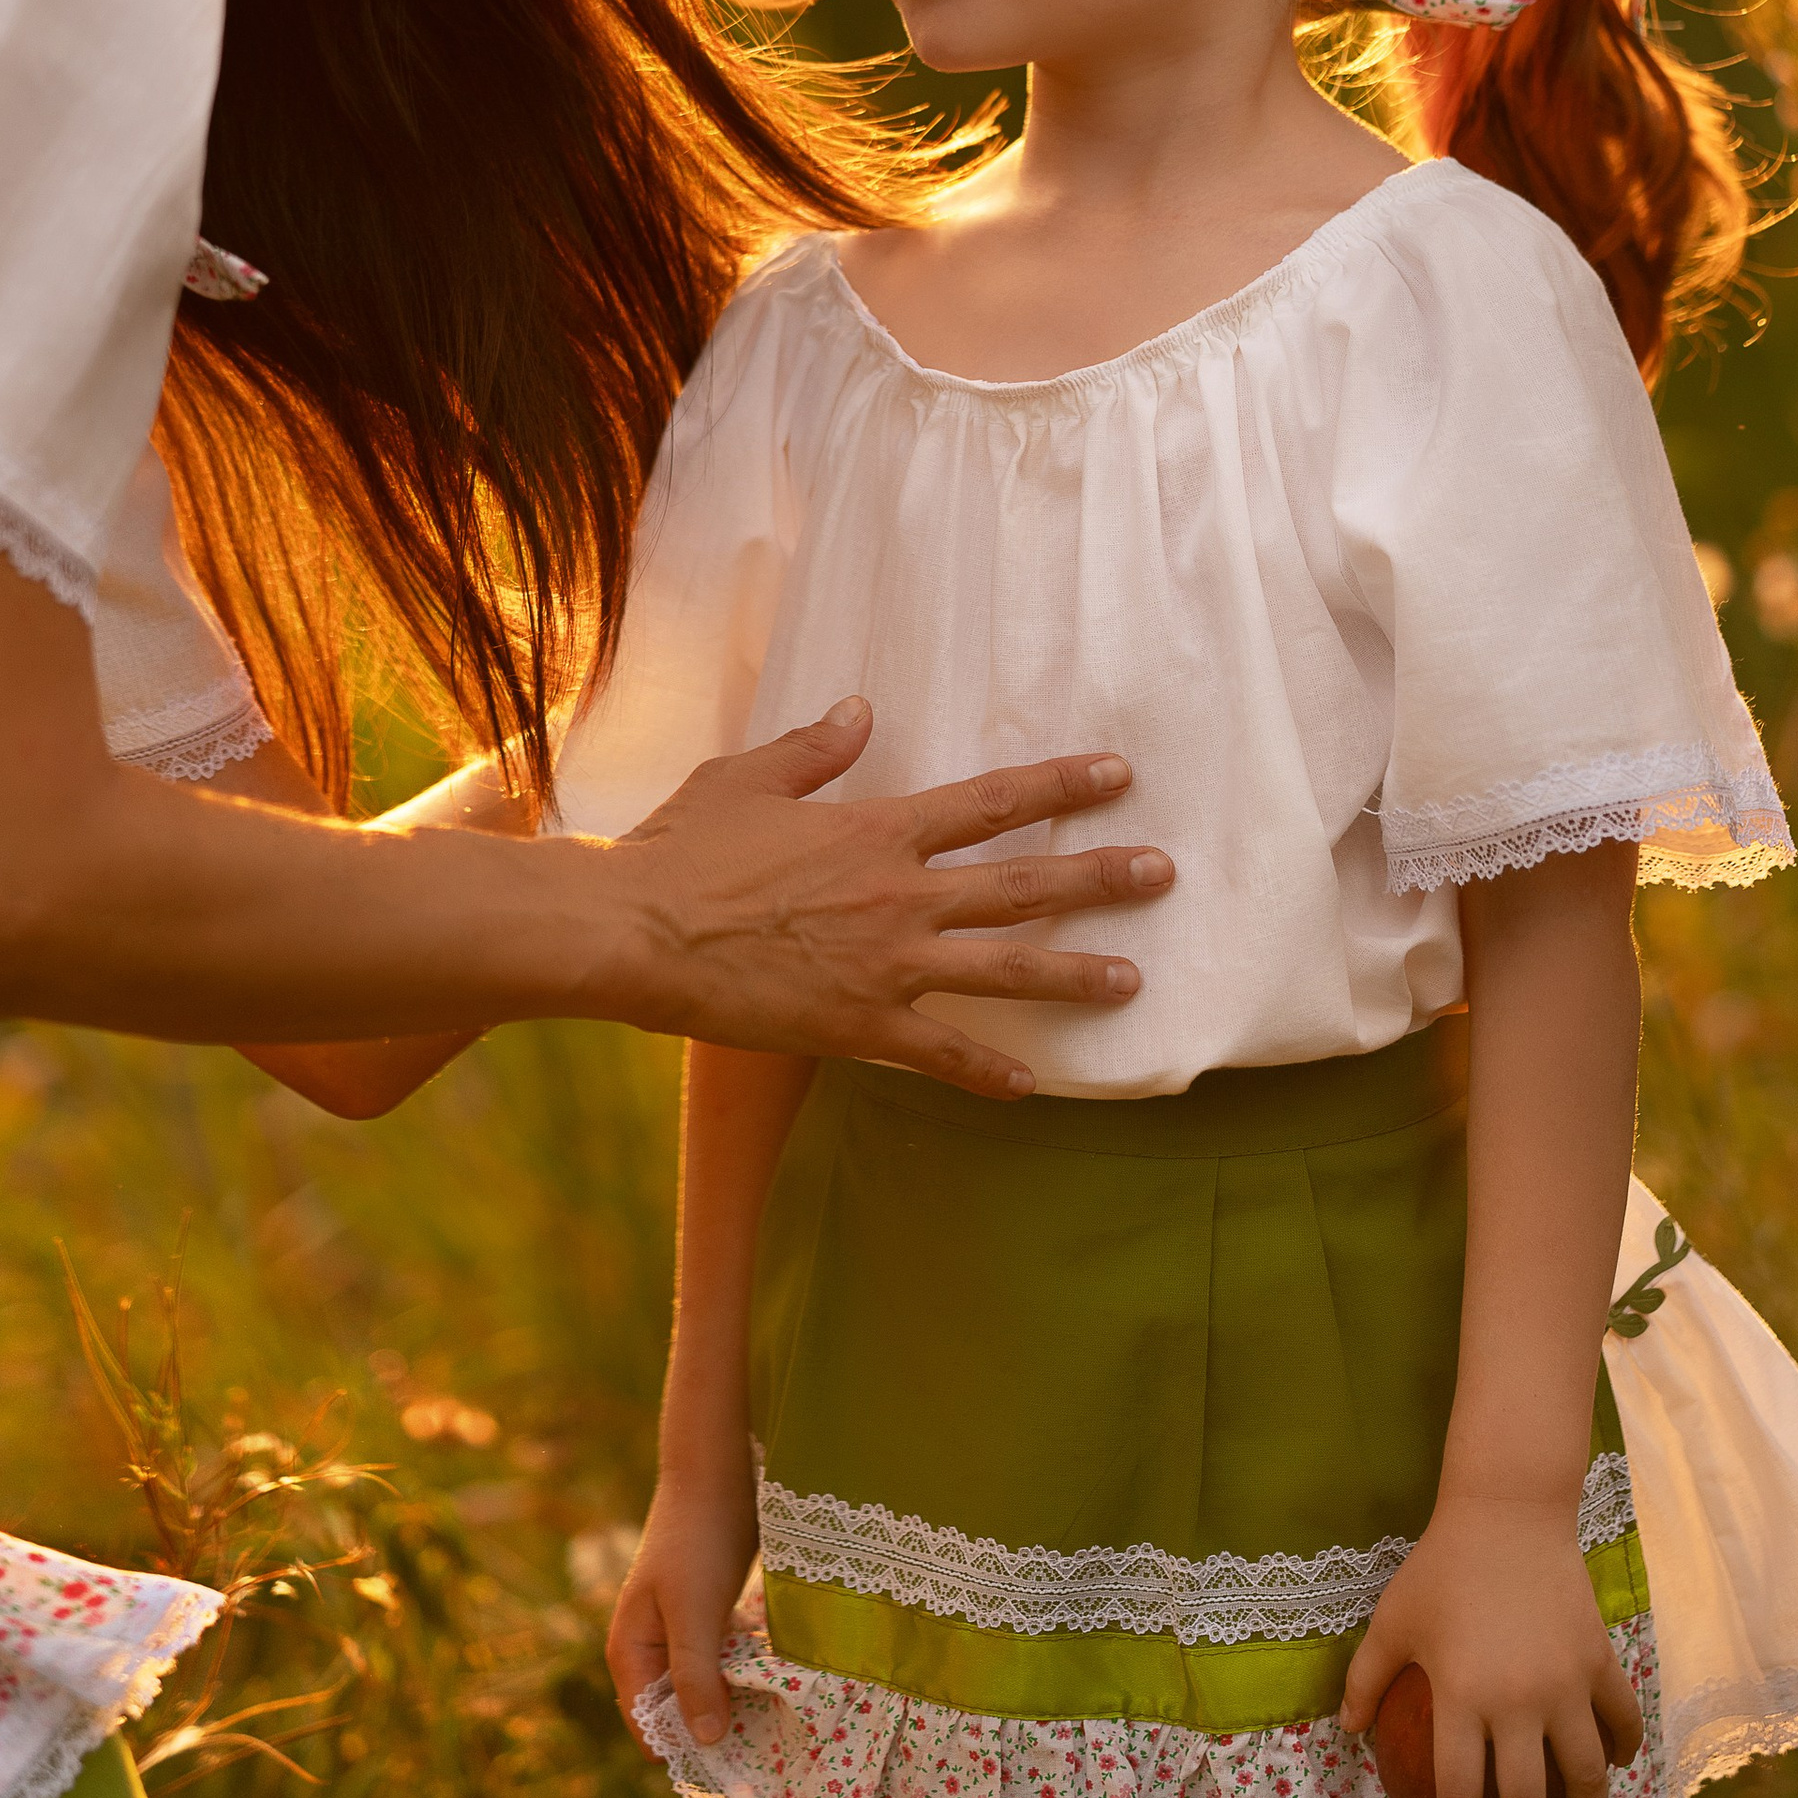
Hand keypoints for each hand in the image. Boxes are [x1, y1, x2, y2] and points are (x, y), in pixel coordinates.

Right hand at [608, 1464, 760, 1749]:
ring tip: (769, 1710)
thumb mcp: (694, 1612)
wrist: (718, 1472)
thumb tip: (705, 1741)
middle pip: (675, 1714)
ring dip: (730, 1702)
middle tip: (759, 1734)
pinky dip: (739, 1676)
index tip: (733, 1755)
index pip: (649, 1729)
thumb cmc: (697, 1540)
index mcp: (629, 1652)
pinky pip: (719, 1665)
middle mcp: (648, 1649)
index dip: (686, 1746)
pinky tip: (769, 1680)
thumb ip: (694, 1675)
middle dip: (711, 1727)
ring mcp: (677, 1634)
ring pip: (701, 1689)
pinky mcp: (706, 1619)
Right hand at [611, 698, 1173, 1096]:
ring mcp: (885, 965)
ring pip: (1003, 970)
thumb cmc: (684, 847)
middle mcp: (899, 895)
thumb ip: (813, 748)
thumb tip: (861, 711)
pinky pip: (940, 1054)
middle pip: (1022, 884)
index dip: (1060, 784)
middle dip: (1099, 877)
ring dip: (1073, 975)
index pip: (992, 801)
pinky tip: (1031, 1087)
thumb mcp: (748, 777)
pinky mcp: (858, 1026)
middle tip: (1162, 874)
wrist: (636, 931)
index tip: (1118, 773)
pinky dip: (987, 1072)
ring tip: (1132, 980)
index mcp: (877, 829)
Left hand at [1340, 1495, 1640, 1797]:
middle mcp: (1517, 1700)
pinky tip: (1615, 1763)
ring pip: (1587, 1776)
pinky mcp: (1599, 1661)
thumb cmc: (1442, 1566)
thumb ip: (1366, 1677)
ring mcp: (1565, 1683)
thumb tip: (1348, 1729)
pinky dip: (1624, 1749)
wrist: (1507, 1512)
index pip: (1461, 1793)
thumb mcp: (1394, 1619)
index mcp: (1462, 1696)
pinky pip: (1622, 1721)